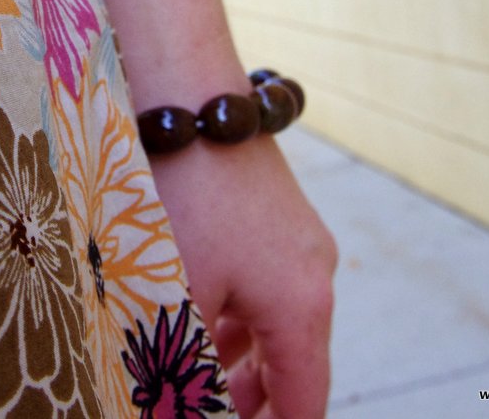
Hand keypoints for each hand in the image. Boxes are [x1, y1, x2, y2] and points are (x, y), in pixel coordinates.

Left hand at [148, 136, 337, 418]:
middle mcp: (314, 275)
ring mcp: (301, 242)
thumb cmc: (180, 199)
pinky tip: (203, 320)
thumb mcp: (173, 297)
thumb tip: (179, 409)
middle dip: (251, 400)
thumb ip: (182, 367)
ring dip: (240, 360)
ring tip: (194, 377)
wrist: (188, 101)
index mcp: (302, 306)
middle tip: (205, 411)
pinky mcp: (281, 219)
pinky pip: (269, 286)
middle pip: (294, 364)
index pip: (305, 401)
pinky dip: (240, 317)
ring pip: (278, 325)